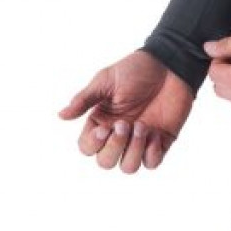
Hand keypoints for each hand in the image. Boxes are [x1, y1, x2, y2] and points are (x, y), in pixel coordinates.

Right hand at [57, 49, 193, 172]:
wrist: (170, 63)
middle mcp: (119, 135)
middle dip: (114, 147)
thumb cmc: (137, 69)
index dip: (94, 144)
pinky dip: (151, 153)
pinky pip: (152, 163)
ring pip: (128, 167)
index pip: (88, 147)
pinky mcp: (161, 141)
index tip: (105, 128)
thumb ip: (85, 99)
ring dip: (133, 151)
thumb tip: (60, 115)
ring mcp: (140, 140)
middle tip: (125, 124)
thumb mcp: (107, 80)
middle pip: (106, 162)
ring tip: (142, 126)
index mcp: (103, 121)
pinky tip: (155, 133)